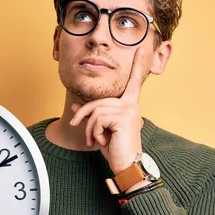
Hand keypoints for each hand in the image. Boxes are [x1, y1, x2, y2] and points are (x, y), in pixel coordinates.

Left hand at [70, 48, 146, 173]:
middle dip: (83, 114)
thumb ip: (91, 117)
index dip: (136, 65)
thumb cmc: (116, 150)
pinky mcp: (123, 118)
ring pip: (95, 110)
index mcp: (130, 105)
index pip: (133, 82)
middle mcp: (131, 105)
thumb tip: (75, 107)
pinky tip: (101, 142)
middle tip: (78, 128)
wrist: (127, 166)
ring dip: (89, 128)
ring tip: (95, 141)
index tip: (139, 48)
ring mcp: (128, 110)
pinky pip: (97, 119)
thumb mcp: (101, 131)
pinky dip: (93, 132)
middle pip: (98, 101)